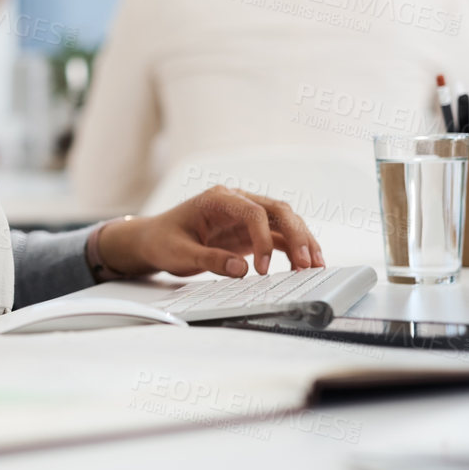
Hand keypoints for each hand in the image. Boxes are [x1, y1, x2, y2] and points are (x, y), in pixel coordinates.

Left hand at [94, 187, 324, 278]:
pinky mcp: (251, 231)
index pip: (253, 212)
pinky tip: (305, 265)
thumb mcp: (178, 254)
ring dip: (302, 241)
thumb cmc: (163, 241)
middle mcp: (237, 201)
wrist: (154, 240)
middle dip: (296, 235)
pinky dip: (293, 249)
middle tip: (306, 263)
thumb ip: (208, 260)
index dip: (263, 239)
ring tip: (315, 266)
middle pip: (277, 210)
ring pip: (283, 221)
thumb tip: (240, 270)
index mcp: (217, 199)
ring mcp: (246, 215)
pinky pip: (279, 236)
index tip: (262, 268)